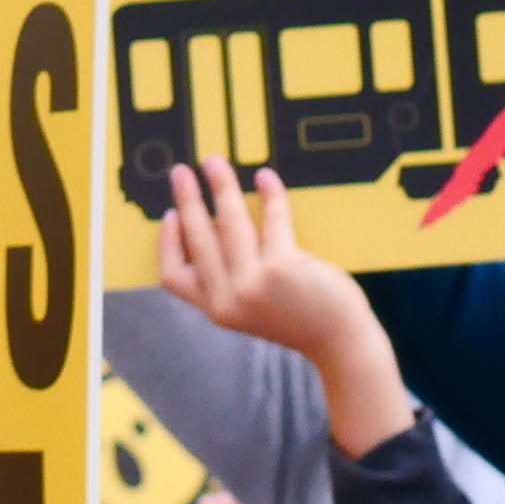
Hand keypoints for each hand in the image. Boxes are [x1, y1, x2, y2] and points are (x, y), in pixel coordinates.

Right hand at [158, 162, 410, 453]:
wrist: (338, 340)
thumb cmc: (296, 316)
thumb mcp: (249, 308)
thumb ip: (229, 277)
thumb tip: (213, 223)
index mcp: (217, 310)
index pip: (173, 276)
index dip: (167, 243)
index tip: (170, 214)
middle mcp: (229, 300)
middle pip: (197, 239)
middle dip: (186, 200)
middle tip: (181, 171)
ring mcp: (254, 284)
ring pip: (229, 222)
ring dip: (220, 186)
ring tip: (215, 163)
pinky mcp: (282, 267)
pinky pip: (272, 219)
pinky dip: (270, 194)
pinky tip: (266, 178)